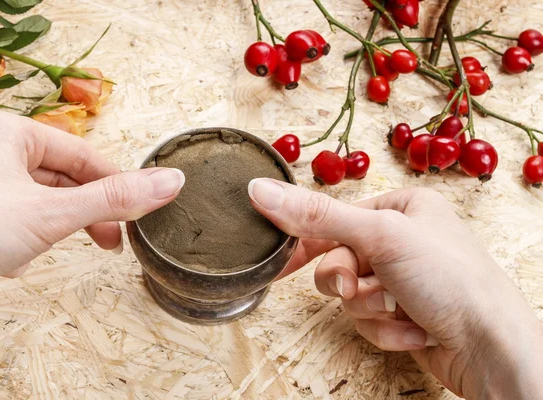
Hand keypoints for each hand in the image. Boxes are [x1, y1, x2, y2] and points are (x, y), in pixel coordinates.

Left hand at [0, 111, 183, 306]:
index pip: (83, 155)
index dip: (116, 184)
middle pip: (62, 179)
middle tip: (112, 240)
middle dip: (86, 213)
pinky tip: (15, 261)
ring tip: (56, 250)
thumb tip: (170, 181)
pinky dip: (25, 240)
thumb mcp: (53, 211)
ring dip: (55, 228)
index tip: (139, 210)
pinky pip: (14, 220)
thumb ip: (114, 198)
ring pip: (39, 202)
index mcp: (12, 133)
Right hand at [248, 179, 542, 398]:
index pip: (336, 218)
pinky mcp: (406, 314)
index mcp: (403, 207)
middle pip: (340, 260)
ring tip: (400, 310)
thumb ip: (318, 216)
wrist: (491, 347)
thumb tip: (262, 191)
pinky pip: (370, 321)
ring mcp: (405, 280)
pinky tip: (416, 331)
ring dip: (371, 309)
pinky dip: (387, 330)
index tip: (279, 263)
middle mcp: (404, 241)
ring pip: (352, 296)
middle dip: (349, 282)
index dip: (306, 241)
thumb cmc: (451, 280)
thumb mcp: (380, 236)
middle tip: (358, 288)